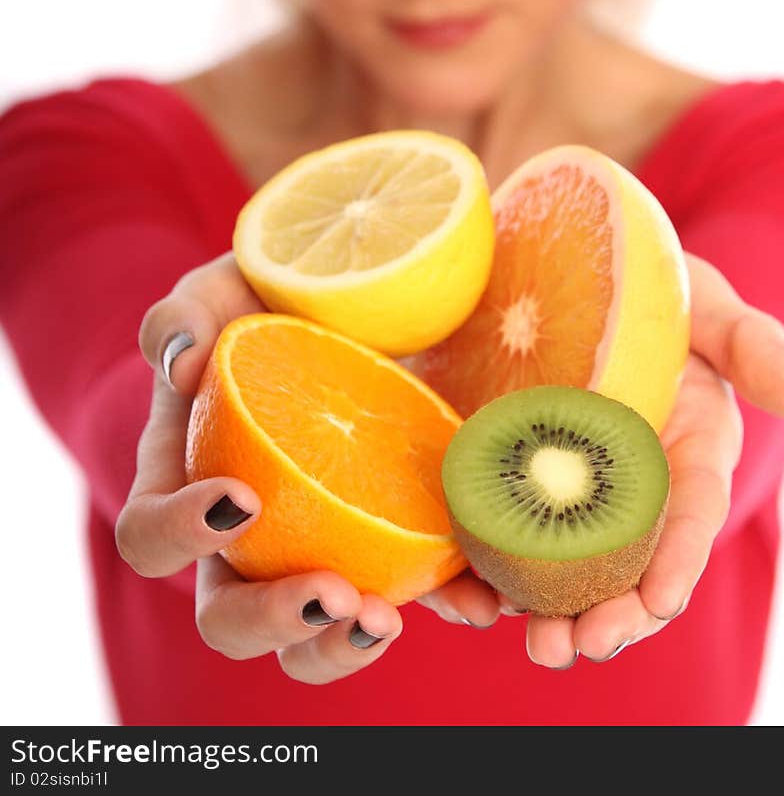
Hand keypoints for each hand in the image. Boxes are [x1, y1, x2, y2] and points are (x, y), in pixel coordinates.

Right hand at [115, 252, 402, 683]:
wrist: (351, 298)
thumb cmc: (264, 299)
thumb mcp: (221, 291)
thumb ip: (185, 315)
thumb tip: (182, 366)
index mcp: (185, 479)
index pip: (150, 536)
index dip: (180, 535)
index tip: (242, 499)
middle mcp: (246, 536)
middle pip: (229, 618)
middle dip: (274, 619)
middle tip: (330, 592)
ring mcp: (320, 548)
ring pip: (311, 638)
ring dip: (343, 644)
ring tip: (384, 619)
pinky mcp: (394, 540)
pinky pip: (413, 594)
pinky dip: (445, 605)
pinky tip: (480, 602)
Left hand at [424, 252, 783, 665]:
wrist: (569, 263)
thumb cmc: (652, 284)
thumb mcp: (705, 303)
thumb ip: (753, 345)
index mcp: (686, 456)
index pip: (689, 517)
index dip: (679, 561)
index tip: (660, 600)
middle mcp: (627, 487)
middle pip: (624, 565)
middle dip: (608, 614)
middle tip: (574, 643)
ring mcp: (563, 486)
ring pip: (560, 567)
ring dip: (545, 613)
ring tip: (530, 639)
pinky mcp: (505, 472)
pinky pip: (494, 531)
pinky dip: (481, 572)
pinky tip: (465, 597)